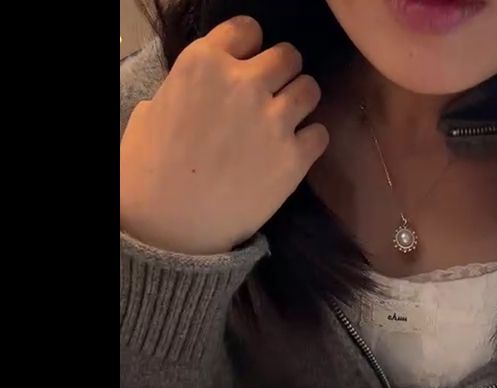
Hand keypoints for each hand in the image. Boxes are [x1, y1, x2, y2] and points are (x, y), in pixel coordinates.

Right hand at [120, 16, 328, 254]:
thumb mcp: (156, 107)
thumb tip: (206, 89)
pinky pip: (321, 134)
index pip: (248, 30)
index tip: (249, 66)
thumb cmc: (151, 168)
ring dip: (302, 102)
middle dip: (283, 72)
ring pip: (310, 89)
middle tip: (275, 94)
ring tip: (288, 121)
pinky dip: (311, 141)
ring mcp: (274, 121)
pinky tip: (294, 152)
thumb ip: (191, 87)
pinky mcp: (295, 158)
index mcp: (204, 62)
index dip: (251, 48)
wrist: (172, 224)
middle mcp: (244, 84)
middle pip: (288, 56)